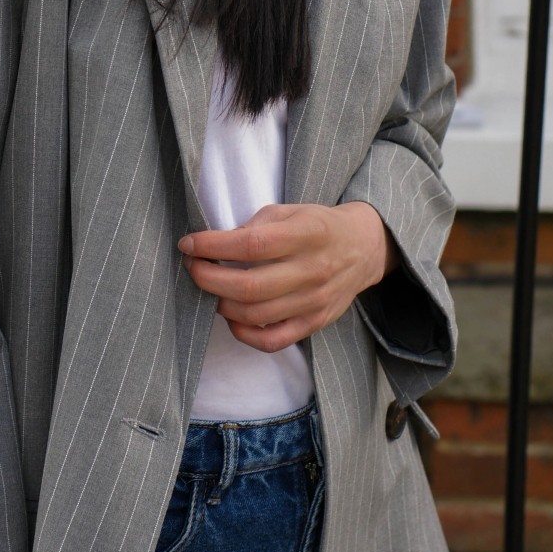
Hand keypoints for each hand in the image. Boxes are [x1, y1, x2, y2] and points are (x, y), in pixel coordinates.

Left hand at [178, 202, 399, 352]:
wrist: (363, 248)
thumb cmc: (318, 225)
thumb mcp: (290, 210)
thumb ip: (257, 225)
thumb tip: (217, 245)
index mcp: (306, 235)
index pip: (250, 245)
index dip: (212, 246)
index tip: (188, 243)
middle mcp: (312, 271)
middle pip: (249, 286)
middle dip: (207, 278)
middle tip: (191, 267)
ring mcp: (314, 302)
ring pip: (255, 315)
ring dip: (220, 303)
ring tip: (210, 288)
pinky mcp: (314, 324)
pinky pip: (272, 341)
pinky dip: (243, 333)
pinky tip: (231, 316)